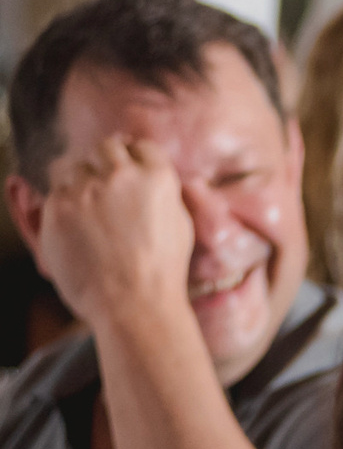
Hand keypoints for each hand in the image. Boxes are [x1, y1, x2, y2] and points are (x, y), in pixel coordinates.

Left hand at [28, 136, 195, 327]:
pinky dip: (63, 203)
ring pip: (73, 165)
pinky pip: (55, 191)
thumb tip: (154, 180)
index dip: (133, 156)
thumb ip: (165, 194)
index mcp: (158, 177)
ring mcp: (85, 189)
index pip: (140, 146)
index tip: (128, 167)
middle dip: (105, 162)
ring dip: (79, 179)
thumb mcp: (180, 225)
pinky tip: (76, 226)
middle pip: (105, 147)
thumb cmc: (162, 271)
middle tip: (104, 185)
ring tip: (86, 205)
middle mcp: (121, 175)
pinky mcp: (57, 206)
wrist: (133, 303)